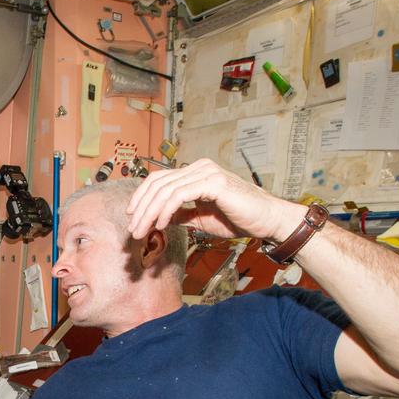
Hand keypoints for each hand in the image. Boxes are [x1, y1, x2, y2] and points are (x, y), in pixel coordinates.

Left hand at [126, 159, 307, 242]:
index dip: (142, 197)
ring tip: (141, 231)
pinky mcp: (213, 182)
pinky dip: (166, 210)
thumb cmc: (238, 219)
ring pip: (166, 190)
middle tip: (133, 230)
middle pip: (158, 183)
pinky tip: (160, 224)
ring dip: (149, 213)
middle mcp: (199, 167)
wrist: (266, 221)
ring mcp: (206, 172)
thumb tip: (160, 218)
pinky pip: (180, 195)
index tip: (132, 216)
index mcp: (196, 172)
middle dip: (141, 208)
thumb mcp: (201, 218)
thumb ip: (181, 214)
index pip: (160, 179)